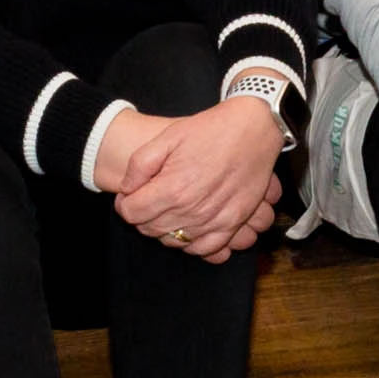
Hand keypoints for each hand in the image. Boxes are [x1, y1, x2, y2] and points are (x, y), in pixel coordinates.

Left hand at [103, 97, 285, 259]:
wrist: (253, 128)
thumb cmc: (211, 130)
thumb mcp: (167, 137)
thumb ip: (139, 165)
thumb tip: (126, 189)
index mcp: (172, 188)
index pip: (132, 214)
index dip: (125, 203)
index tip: (130, 194)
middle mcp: (192, 210)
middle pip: (151, 230)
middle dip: (143, 216)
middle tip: (149, 198)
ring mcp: (215, 220)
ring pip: (175, 241)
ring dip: (166, 229)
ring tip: (169, 209)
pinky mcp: (233, 223)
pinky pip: (206, 249)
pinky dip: (192, 243)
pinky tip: (189, 227)